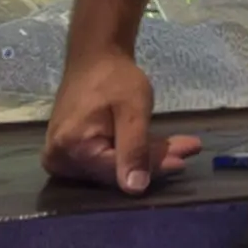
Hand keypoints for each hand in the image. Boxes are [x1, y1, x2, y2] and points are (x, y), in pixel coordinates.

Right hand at [43, 46, 197, 194]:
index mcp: (70, 148)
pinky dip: (131, 152)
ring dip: (146, 157)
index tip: (183, 161)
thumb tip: (135, 189)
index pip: (117, 170)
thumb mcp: (132, 109)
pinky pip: (104, 160)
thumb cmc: (113, 77)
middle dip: (153, 160)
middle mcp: (59, 159)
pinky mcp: (68, 153)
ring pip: (112, 166)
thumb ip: (134, 149)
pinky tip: (157, 147)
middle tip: (188, 150)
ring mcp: (61, 157)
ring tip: (179, 147)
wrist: (94, 58)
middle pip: (114, 170)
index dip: (152, 167)